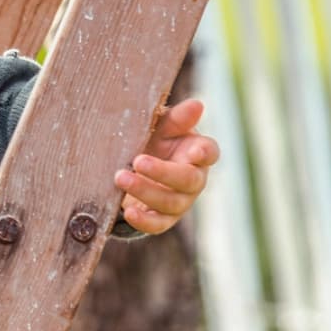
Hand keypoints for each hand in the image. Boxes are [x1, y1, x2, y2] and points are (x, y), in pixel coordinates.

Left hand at [114, 97, 219, 234]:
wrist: (134, 167)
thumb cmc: (155, 140)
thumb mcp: (162, 126)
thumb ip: (177, 119)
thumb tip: (197, 105)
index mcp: (198, 153)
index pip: (210, 153)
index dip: (203, 152)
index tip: (193, 150)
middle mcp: (194, 180)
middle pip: (189, 180)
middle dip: (163, 172)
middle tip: (137, 161)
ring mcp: (180, 202)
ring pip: (171, 203)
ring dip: (145, 191)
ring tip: (120, 178)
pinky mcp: (163, 219)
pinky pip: (158, 225)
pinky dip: (143, 221)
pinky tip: (127, 211)